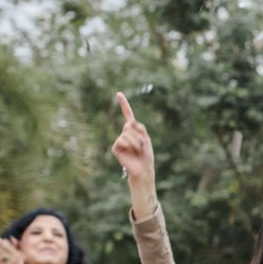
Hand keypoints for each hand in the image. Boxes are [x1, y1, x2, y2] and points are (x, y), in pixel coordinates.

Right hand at [112, 92, 156, 214]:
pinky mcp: (115, 147)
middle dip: (138, 134)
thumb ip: (139, 128)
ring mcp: (119, 140)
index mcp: (134, 130)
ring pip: (126, 133)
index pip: (128, 115)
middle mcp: (125, 133)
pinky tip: (130, 153)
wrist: (143, 170)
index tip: (119, 94)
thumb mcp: (146, 139)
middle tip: (141, 146)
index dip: (123, 104)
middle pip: (130, 125)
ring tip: (137, 150)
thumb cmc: (146, 156)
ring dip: (135, 141)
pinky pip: (122, 140)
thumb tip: (128, 123)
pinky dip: (129, 145)